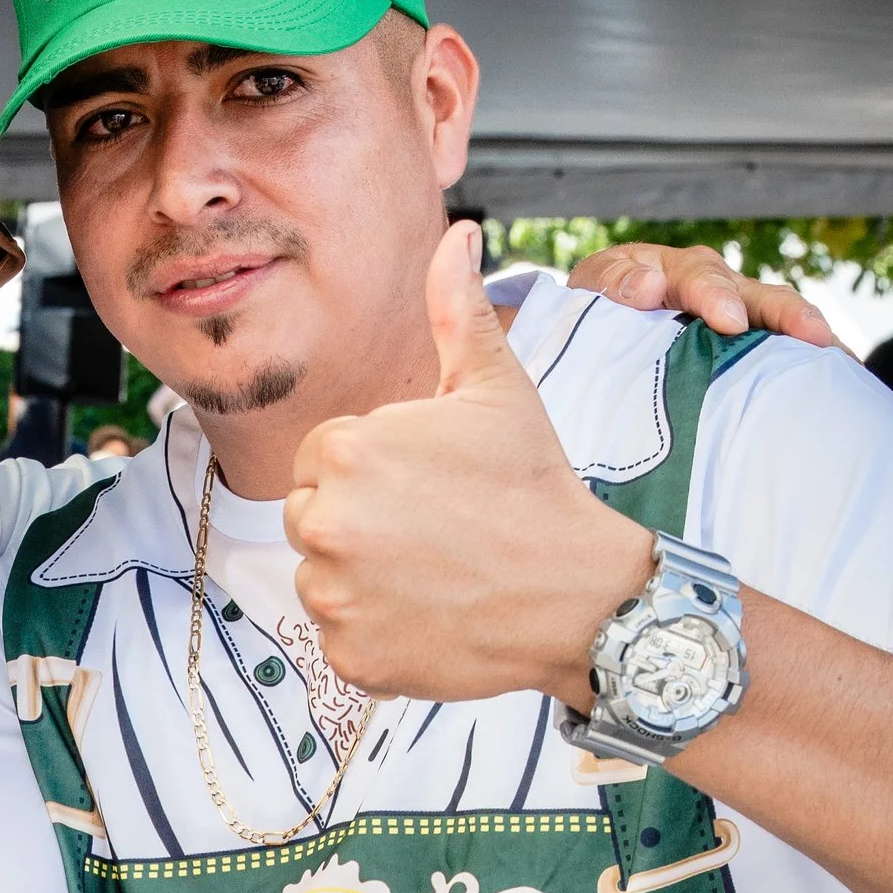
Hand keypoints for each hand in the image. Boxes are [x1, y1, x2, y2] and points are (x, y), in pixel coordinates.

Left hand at [283, 221, 649, 703]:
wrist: (580, 594)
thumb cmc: (535, 486)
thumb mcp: (497, 387)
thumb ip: (456, 309)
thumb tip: (456, 234)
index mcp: (345, 450)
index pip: (323, 460)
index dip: (376, 471)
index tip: (428, 486)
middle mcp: (325, 525)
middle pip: (313, 519)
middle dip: (361, 523)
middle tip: (435, 530)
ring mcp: (334, 599)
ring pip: (322, 581)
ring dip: (364, 580)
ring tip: (435, 571)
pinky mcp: (350, 658)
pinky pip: (342, 640)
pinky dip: (378, 634)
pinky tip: (432, 614)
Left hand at [568, 240, 834, 346]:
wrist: (603, 321)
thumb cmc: (598, 305)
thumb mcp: (593, 287)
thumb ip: (614, 283)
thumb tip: (648, 285)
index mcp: (677, 271)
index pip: (699, 279)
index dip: (715, 297)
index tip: (728, 320)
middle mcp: (718, 289)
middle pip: (759, 297)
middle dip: (786, 315)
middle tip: (812, 335)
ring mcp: (740, 316)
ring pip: (779, 322)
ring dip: (810, 340)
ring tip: (840, 361)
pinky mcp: (748, 347)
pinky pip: (784, 352)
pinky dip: (810, 364)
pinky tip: (839, 383)